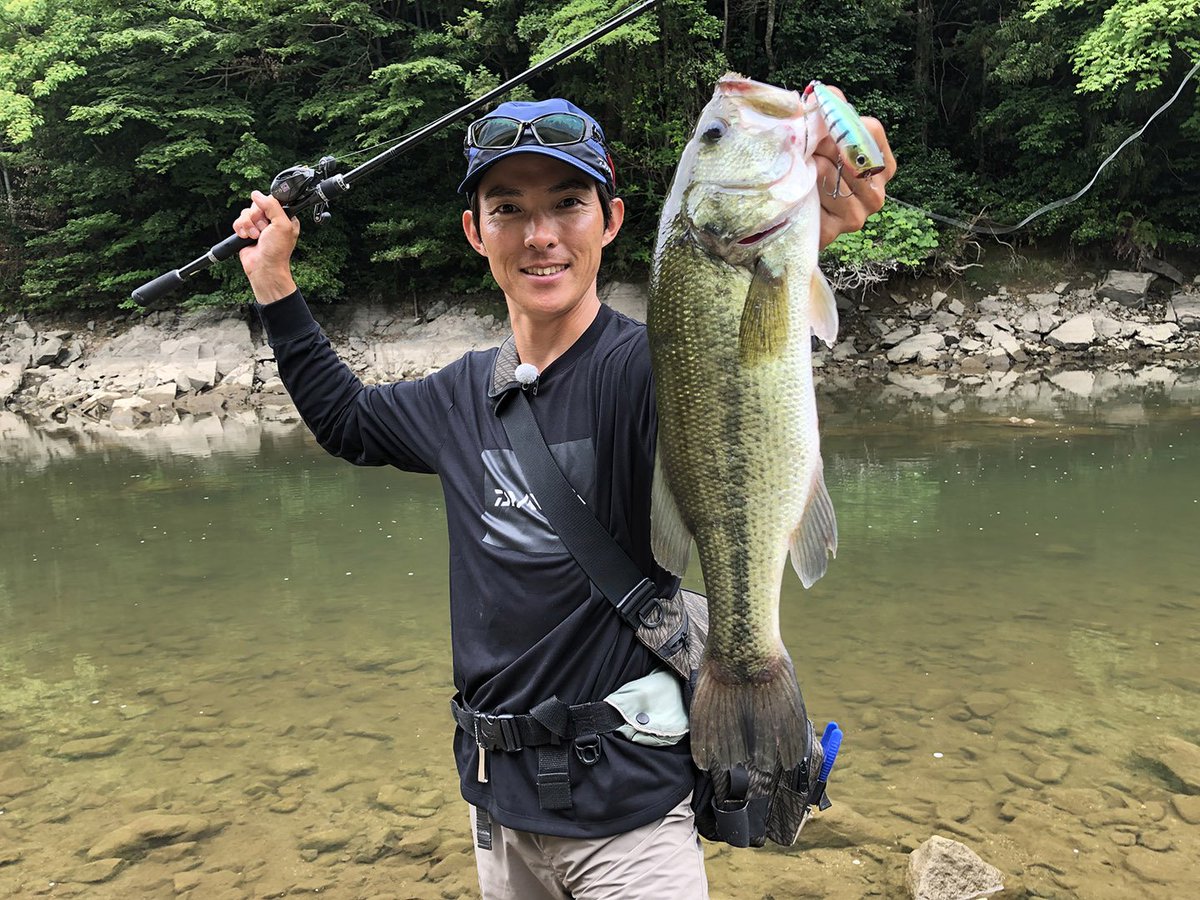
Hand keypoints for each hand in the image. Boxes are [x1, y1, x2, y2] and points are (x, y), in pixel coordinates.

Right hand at [232, 190, 300, 303]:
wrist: (264, 267)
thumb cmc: (277, 251)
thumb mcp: (282, 224)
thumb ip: (272, 205)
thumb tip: (257, 194)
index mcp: (283, 217)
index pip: (270, 200)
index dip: (266, 207)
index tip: (268, 218)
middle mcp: (270, 221)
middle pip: (256, 206)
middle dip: (256, 218)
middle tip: (263, 231)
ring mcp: (257, 226)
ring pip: (245, 213)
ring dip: (248, 225)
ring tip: (255, 237)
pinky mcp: (246, 232)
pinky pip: (238, 221)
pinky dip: (240, 229)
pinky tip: (247, 238)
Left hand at [813, 86, 895, 249]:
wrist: (787, 211)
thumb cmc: (810, 168)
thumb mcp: (820, 136)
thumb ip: (827, 109)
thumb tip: (824, 93)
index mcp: (881, 165)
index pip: (870, 130)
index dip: (841, 123)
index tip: (820, 123)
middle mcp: (876, 192)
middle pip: (855, 155)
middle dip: (825, 146)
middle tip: (806, 145)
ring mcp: (860, 214)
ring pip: (837, 177)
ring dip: (814, 167)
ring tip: (802, 166)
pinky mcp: (836, 230)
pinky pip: (823, 200)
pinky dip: (808, 189)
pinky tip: (801, 188)